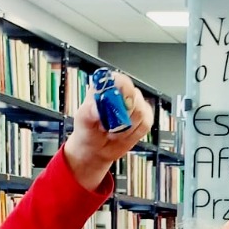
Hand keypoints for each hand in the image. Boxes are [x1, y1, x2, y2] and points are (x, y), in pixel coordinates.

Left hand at [62, 72, 152, 190]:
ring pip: (141, 112)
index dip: (123, 91)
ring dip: (127, 128)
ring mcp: (135, 105)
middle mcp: (123, 93)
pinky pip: (146, 124)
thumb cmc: (88, 130)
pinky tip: (123, 135)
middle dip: (123, 117)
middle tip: (109, 127)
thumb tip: (96, 108)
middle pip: (134, 97)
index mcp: (106, 87)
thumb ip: (88, 112)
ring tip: (113, 132)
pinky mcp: (144, 117)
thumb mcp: (82, 121)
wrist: (96, 148)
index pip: (120, 80)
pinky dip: (134, 134)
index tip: (119, 106)